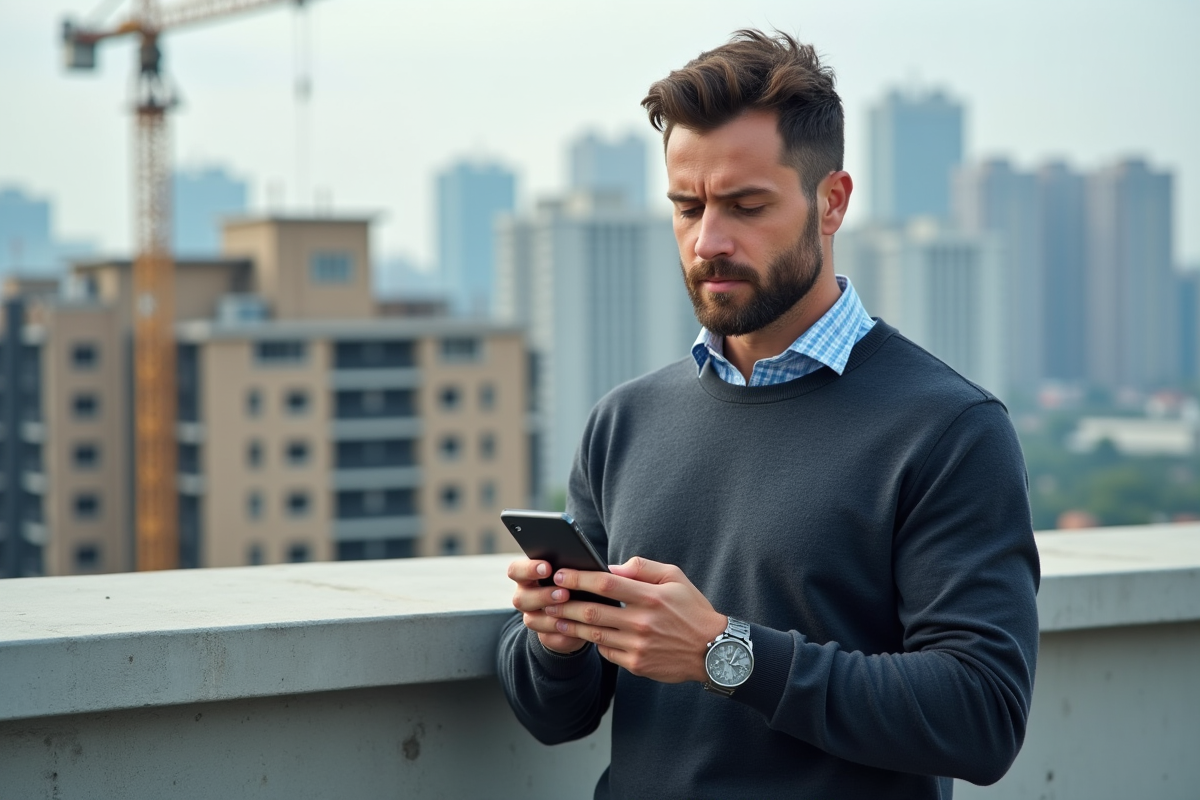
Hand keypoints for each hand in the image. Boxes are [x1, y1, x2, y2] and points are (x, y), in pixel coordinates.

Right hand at [507, 557, 588, 654]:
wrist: (581, 610)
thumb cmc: (574, 581)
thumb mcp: (571, 573)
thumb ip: (569, 569)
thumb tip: (580, 563)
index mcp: (527, 577)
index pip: (516, 571)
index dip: (528, 570)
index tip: (548, 568)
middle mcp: (526, 597)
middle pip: (520, 599)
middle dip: (543, 596)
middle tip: (564, 593)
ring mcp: (533, 617)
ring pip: (531, 620)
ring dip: (551, 617)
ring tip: (573, 612)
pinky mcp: (545, 636)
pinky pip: (549, 638)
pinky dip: (563, 634)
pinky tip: (577, 629)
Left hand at [534, 557, 727, 683]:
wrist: (714, 651)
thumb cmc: (693, 609)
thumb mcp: (675, 578)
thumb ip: (643, 568)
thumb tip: (612, 567)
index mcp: (650, 597)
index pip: (606, 585)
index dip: (579, 579)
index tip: (560, 574)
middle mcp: (642, 622)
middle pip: (592, 611)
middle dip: (564, 603)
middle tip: (546, 597)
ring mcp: (638, 645)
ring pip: (594, 634)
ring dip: (569, 625)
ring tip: (552, 616)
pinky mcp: (637, 664)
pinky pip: (606, 652)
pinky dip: (593, 642)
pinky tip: (582, 634)